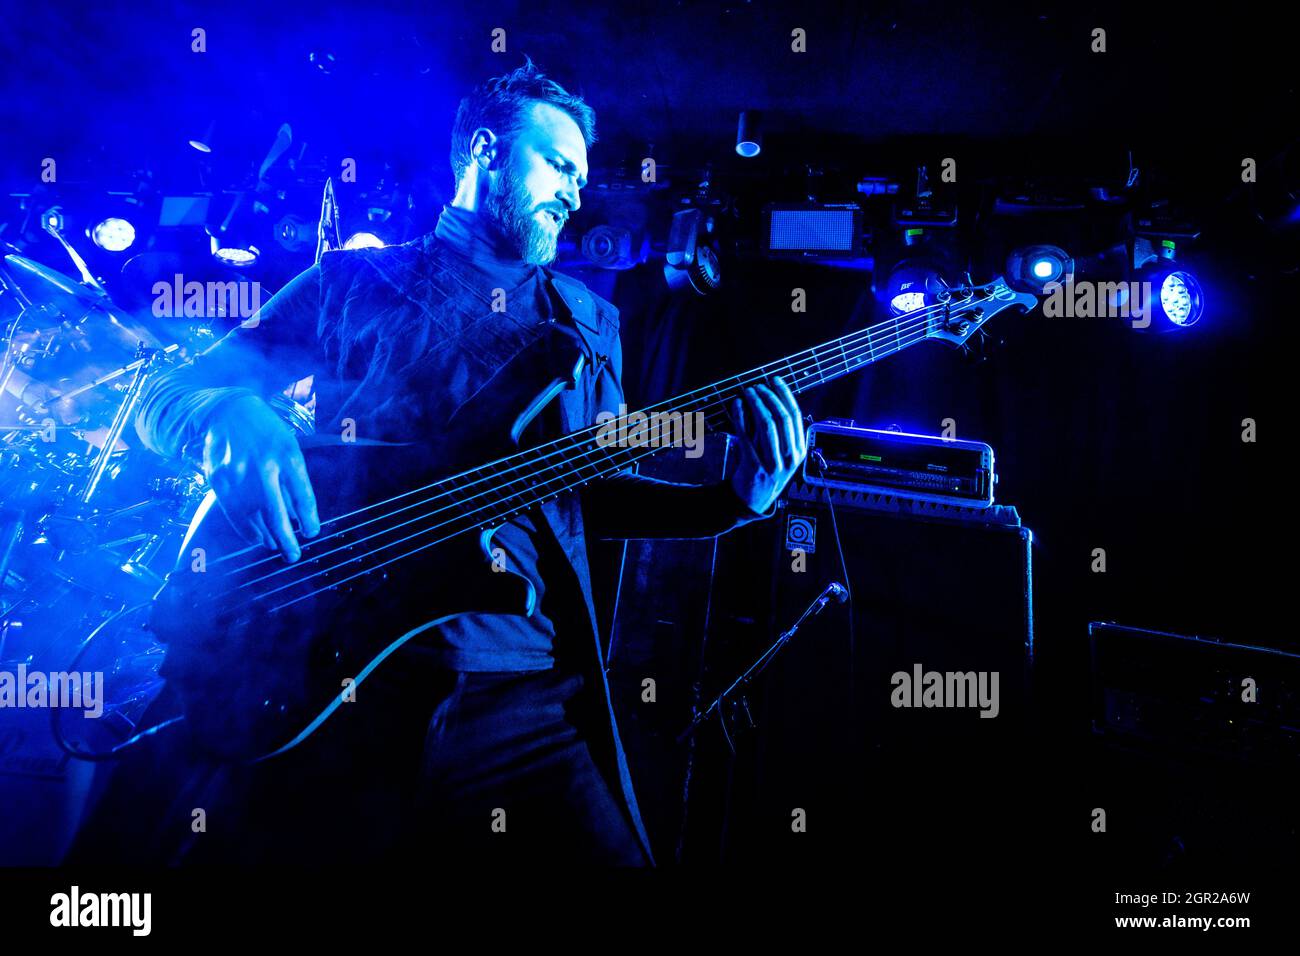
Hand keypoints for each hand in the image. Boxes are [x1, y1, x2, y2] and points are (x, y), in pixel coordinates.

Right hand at [202, 394, 319, 560]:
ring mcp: (237, 473)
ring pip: (253, 517)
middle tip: (293, 556)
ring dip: (266, 537)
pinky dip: (245, 528)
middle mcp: (263, 465)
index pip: (303, 496)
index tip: (311, 534)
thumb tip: (295, 517)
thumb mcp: (288, 447)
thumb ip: (292, 479)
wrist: (227, 410)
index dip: (309, 519)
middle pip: (277, 513)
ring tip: (274, 546)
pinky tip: (255, 537)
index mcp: (288, 455)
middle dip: (287, 541)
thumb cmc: (266, 432)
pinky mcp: (218, 478)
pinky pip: (233, 512)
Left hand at [728, 375, 807, 514]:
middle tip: (758, 385)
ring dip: (756, 404)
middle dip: (769, 397)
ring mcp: (772, 464)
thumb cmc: (767, 470)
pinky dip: (740, 416)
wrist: (752, 499)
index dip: (784, 394)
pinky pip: (746, 436)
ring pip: (766, 425)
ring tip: (748, 392)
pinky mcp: (753, 466)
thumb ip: (781, 431)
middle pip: (781, 418)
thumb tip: (772, 397)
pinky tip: (736, 404)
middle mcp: (789, 457)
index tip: (775, 380)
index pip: (795, 416)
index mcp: (799, 451)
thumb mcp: (782, 454)